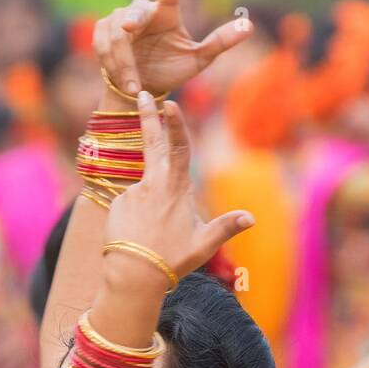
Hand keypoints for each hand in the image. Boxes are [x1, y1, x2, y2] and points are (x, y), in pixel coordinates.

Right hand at [95, 0, 251, 97]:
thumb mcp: (198, 60)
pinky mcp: (102, 31)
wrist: (142, 92)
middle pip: (135, 12)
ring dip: (124, 63)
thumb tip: (249, 25)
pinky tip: (123, 79)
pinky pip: (102, 43)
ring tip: (134, 85)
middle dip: (131, 24)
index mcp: (167, 12)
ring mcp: (120, 19)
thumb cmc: (170, 72)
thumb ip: (220, 42)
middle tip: (129, 32)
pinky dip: (111, 64)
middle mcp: (143, 11)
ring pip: (117, 34)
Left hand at [102, 93, 252, 292]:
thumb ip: (226, 227)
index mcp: (176, 187)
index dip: (175, 123)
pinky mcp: (117, 203)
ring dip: (149, 200)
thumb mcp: (204, 244)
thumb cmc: (173, 259)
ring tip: (153, 232)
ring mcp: (133, 192)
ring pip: (145, 188)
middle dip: (147, 115)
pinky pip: (130, 204)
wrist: (134, 274)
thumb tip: (251, 219)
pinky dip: (136, 217)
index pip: (178, 147)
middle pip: (152, 142)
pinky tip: (139, 236)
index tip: (169, 102)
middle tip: (141, 93)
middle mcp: (153, 183)